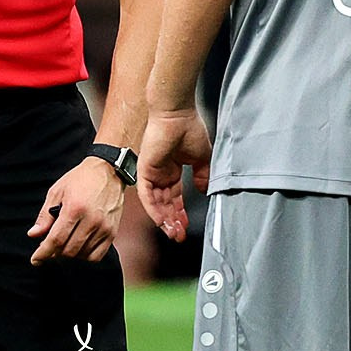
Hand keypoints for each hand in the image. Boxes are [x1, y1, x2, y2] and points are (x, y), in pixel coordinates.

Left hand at [30, 156, 125, 264]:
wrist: (108, 172)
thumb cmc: (81, 179)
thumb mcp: (57, 192)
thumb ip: (45, 216)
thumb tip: (34, 235)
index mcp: (75, 209)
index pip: (56, 240)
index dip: (43, 253)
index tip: (35, 260)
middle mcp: (91, 220)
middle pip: (69, 250)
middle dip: (55, 252)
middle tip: (50, 246)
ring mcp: (104, 227)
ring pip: (82, 254)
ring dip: (70, 253)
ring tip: (65, 243)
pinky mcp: (112, 231)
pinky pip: (97, 255)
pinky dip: (85, 256)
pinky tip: (80, 247)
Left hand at [137, 106, 211, 242]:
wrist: (177, 114)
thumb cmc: (189, 128)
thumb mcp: (202, 157)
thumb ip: (203, 175)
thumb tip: (206, 191)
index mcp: (173, 169)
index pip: (175, 197)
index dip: (180, 212)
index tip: (186, 226)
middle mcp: (161, 173)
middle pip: (165, 204)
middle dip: (173, 221)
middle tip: (179, 235)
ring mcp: (152, 173)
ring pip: (156, 203)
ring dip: (165, 219)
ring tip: (174, 233)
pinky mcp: (145, 171)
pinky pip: (147, 196)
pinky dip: (154, 210)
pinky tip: (162, 222)